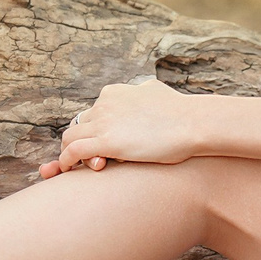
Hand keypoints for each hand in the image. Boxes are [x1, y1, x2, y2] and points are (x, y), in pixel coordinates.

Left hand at [39, 78, 203, 176]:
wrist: (193, 123)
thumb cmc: (181, 112)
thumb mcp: (156, 91)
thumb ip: (144, 91)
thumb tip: (145, 89)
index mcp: (112, 93)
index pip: (90, 113)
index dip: (93, 131)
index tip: (99, 145)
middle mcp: (104, 104)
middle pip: (78, 126)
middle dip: (79, 143)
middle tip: (87, 160)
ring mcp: (103, 122)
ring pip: (70, 138)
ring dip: (71, 154)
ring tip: (76, 168)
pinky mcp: (106, 141)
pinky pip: (73, 151)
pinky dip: (67, 161)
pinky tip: (69, 170)